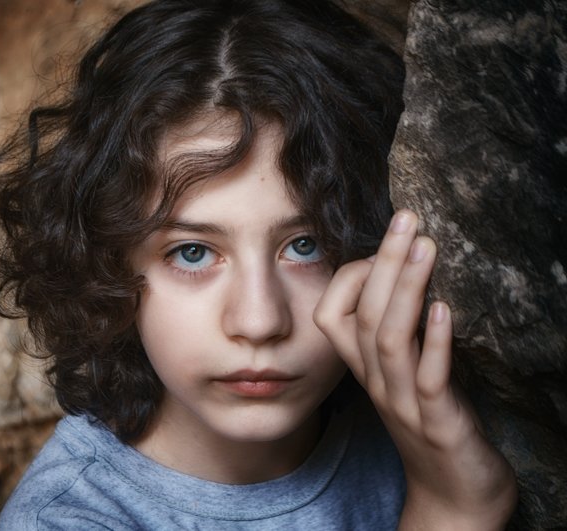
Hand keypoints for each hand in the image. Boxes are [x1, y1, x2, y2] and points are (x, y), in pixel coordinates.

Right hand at [314, 210, 516, 529]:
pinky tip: (442, 308)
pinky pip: (427, 380)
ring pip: (388, 340)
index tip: (388, 245)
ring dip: (404, 289)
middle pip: (364, 315)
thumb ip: (400, 330)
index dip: (354, 275)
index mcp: (365, 367)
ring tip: (423, 246)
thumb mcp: (405, 372)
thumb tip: (406, 273)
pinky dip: (433, 342)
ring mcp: (402, 403)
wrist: (454, 494)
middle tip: (406, 218)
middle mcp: (375, 382)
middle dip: (383, 262)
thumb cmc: (432, 423)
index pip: (332, 314)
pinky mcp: (437, 424)